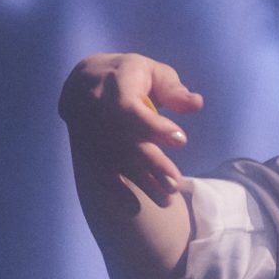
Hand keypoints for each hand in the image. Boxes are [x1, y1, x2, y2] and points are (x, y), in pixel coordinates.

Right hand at [58, 51, 204, 205]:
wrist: (82, 80)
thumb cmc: (127, 74)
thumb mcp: (151, 71)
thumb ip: (173, 89)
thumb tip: (196, 104)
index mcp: (115, 85)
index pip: (130, 109)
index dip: (154, 126)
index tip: (180, 140)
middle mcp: (97, 109)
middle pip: (123, 141)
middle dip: (151, 163)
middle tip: (176, 183)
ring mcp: (87, 130)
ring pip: (113, 160)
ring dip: (140, 182)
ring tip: (167, 199)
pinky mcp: (84, 146)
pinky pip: (96, 170)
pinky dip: (114, 190)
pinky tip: (133, 207)